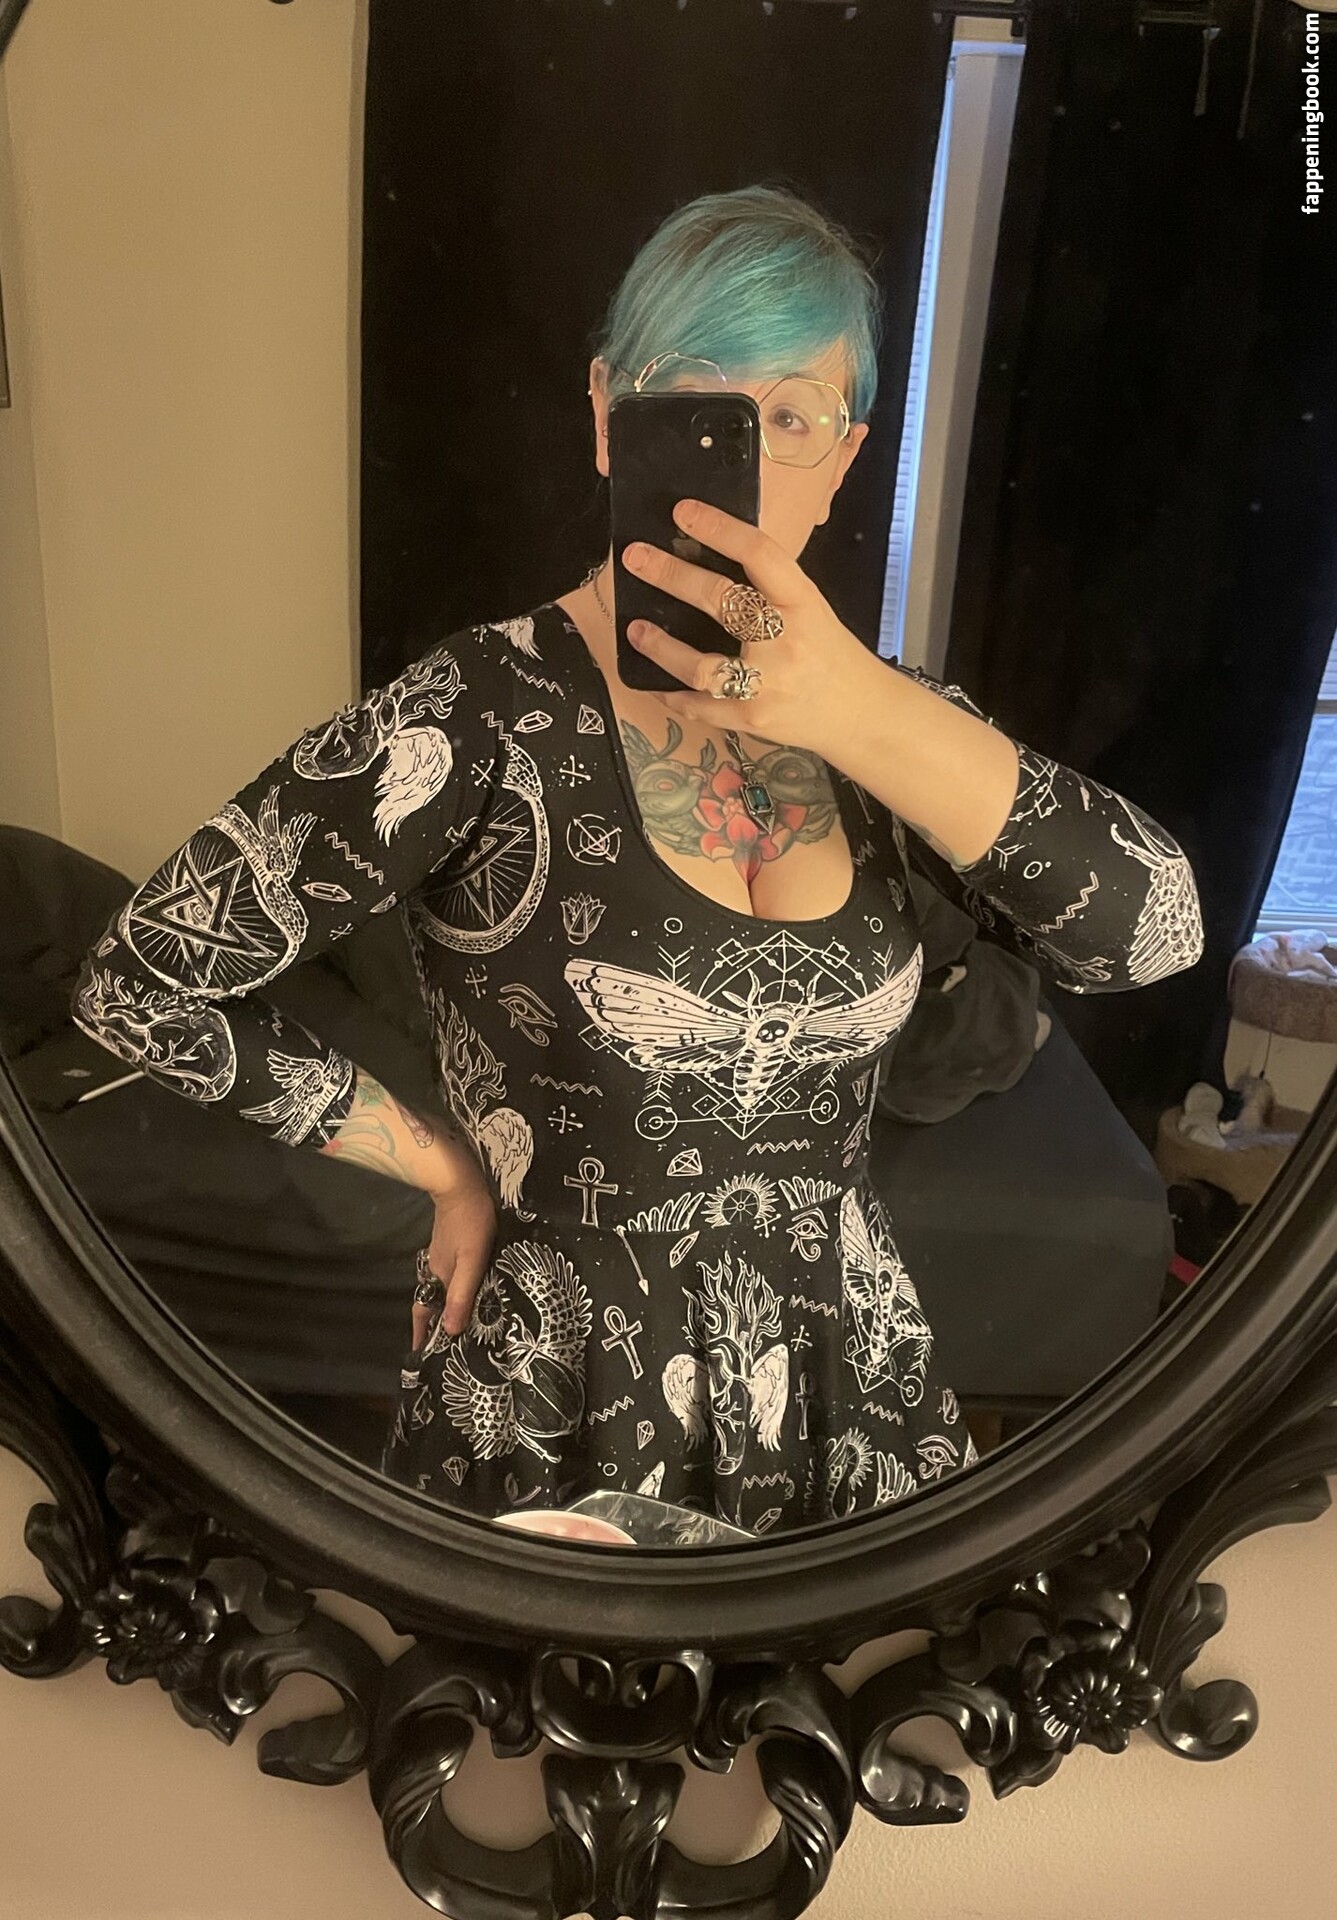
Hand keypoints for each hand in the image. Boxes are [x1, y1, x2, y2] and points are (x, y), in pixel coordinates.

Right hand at [416, 1148, 497, 1342]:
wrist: (461, 1185)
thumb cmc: (470, 1223)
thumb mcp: (471, 1261)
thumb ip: (462, 1294)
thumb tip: (451, 1331)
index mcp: (438, 1277)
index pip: (425, 1313)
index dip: (423, 1335)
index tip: (421, 1357)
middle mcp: (435, 1270)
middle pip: (430, 1304)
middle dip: (433, 1326)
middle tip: (442, 1348)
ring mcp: (441, 1256)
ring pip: (439, 1290)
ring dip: (443, 1308)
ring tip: (455, 1325)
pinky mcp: (450, 1246)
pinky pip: (448, 1276)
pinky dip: (452, 1291)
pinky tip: (465, 1291)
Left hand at [619, 498, 873, 757]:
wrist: (860, 714)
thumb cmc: (830, 654)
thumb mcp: (810, 609)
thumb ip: (769, 589)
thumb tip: (709, 557)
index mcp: (802, 603)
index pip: (759, 554)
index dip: (718, 529)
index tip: (683, 512)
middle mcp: (784, 640)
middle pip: (720, 600)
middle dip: (671, 576)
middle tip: (636, 559)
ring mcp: (767, 685)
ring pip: (701, 666)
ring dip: (661, 647)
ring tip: (635, 630)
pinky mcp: (752, 720)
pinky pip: (701, 708)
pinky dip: (673, 695)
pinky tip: (654, 682)